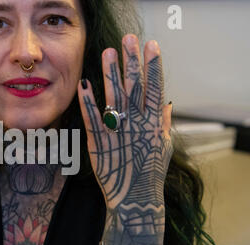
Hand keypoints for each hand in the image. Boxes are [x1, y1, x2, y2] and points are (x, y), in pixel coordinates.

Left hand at [77, 35, 172, 244]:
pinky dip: (87, 102)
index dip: (152, 66)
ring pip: (113, 98)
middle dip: (131, 62)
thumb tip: (166, 104)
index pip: (154, 88)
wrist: (135, 198)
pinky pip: (92, 119)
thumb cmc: (150, 172)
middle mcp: (136, 124)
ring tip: (106, 53)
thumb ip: (163, 124)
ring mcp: (117, 133)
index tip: (151, 46)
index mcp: (153, 123)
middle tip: (127, 40)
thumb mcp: (163, 147)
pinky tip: (83, 84)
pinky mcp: (98, 143)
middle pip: (134, 88)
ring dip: (110, 74)